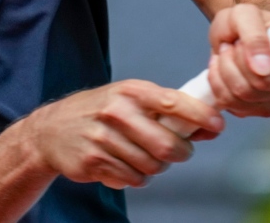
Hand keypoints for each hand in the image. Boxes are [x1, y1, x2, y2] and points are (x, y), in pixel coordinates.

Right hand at [20, 80, 224, 189]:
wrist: (50, 130)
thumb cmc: (102, 112)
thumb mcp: (130, 99)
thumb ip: (168, 111)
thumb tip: (211, 126)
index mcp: (131, 91)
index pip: (173, 102)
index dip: (200, 115)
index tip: (218, 125)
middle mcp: (116, 111)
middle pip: (166, 144)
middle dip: (181, 153)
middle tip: (181, 153)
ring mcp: (103, 137)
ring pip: (150, 166)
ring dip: (156, 167)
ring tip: (147, 158)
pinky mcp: (93, 161)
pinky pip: (131, 178)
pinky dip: (136, 177)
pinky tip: (126, 165)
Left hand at [206, 3, 269, 117]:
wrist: (231, 35)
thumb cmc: (246, 22)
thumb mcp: (244, 14)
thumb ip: (255, 35)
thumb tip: (263, 69)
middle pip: (268, 81)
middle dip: (241, 59)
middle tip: (237, 42)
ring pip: (245, 93)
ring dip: (226, 68)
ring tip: (228, 52)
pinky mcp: (260, 109)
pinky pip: (232, 103)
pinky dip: (219, 82)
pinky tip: (223, 67)